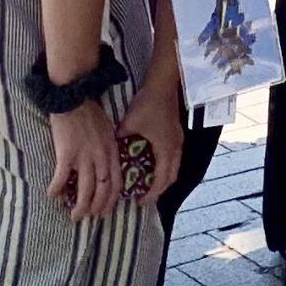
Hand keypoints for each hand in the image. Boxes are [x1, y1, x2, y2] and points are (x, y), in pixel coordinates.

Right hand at [48, 101, 120, 221]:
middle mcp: (101, 157)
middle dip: (96, 207)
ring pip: (85, 189)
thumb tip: (105, 166)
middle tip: (89, 216)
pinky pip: (61, 178)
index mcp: (112, 151)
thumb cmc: (90, 113)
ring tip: (74, 215)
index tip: (105, 210)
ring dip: (80, 206)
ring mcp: (84, 157)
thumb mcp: (109, 131)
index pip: (116, 182)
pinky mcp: (66, 154)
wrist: (73, 99)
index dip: (111, 200)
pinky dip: (56, 190)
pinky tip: (52, 195)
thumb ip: (109, 149)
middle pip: (102, 190)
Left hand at [117, 71, 186, 201]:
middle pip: (171, 176)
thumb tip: (108, 153)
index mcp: (165, 149)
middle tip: (144, 195)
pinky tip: (152, 162)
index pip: (161, 180)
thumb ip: (120, 141)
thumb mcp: (129, 125)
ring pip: (174, 167)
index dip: (151, 194)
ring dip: (162, 177)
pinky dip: (164, 165)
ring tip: (148, 182)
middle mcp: (175, 148)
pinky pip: (173, 157)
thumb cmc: (147, 104)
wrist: (163, 83)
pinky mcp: (176, 133)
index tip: (139, 201)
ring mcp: (178, 140)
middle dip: (159, 189)